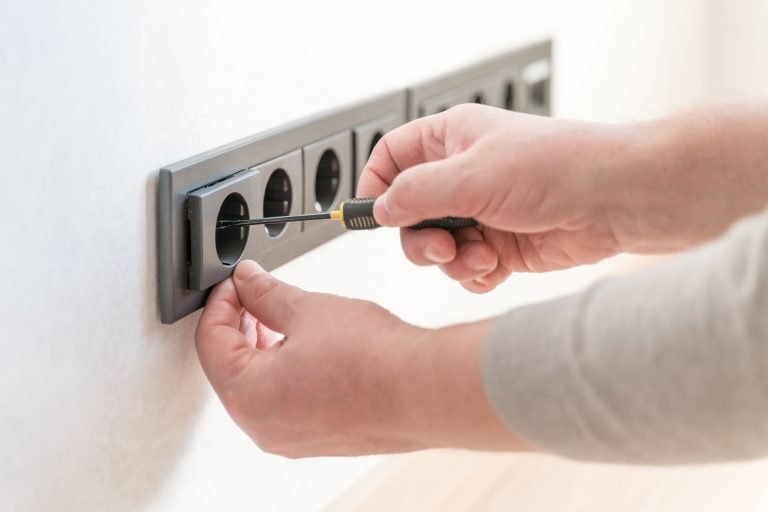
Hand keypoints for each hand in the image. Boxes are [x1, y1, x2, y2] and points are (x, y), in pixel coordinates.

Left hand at [195, 260, 520, 456]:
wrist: (426, 390)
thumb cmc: (375, 360)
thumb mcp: (307, 309)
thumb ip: (265, 293)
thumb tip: (246, 281)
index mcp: (249, 397)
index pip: (210, 343)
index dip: (219, 303)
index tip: (233, 283)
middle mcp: (265, 427)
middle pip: (229, 368)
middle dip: (239, 325)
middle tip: (253, 295)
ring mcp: (292, 438)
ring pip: (258, 387)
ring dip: (261, 348)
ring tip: (281, 316)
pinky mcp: (319, 437)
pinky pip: (285, 402)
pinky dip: (284, 371)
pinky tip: (306, 345)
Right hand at [358, 102, 767, 291]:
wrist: (617, 201)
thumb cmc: (558, 167)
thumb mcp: (472, 175)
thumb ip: (416, 194)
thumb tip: (380, 208)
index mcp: (451, 141)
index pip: (393, 158)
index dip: (377, 186)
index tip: (373, 215)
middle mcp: (464, 176)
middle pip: (410, 214)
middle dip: (421, 239)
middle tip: (441, 247)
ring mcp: (482, 213)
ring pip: (438, 247)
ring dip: (453, 261)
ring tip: (483, 258)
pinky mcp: (502, 246)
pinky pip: (467, 269)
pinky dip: (474, 275)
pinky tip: (495, 270)